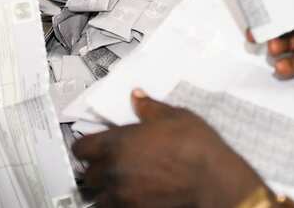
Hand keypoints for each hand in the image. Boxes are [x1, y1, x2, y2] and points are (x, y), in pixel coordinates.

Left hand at [74, 90, 264, 207]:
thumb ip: (148, 107)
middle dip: (95, 169)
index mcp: (117, 142)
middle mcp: (114, 170)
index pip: (80, 149)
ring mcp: (123, 195)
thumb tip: (138, 97)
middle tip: (108, 164)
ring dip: (104, 190)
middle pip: (87, 175)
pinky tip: (131, 196)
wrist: (213, 179)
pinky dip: (118, 204)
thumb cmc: (195, 146)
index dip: (86, 147)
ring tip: (118, 184)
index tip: (92, 146)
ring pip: (98, 197)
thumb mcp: (173, 116)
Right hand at [266, 0, 293, 83]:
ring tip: (273, 50)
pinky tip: (281, 68)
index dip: (275, 7)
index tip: (257, 11)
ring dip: (279, 47)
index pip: (292, 3)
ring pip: (290, 46)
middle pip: (287, 25)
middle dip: (271, 29)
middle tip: (258, 35)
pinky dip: (289, 67)